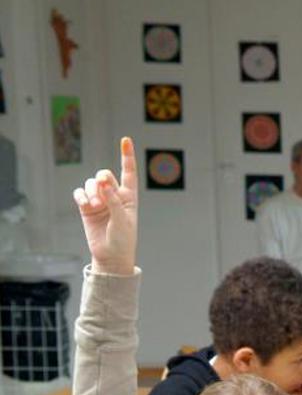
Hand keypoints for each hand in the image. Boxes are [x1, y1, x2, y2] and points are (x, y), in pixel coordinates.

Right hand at [73, 137, 137, 274]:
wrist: (110, 255)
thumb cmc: (123, 239)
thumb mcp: (123, 220)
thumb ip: (114, 201)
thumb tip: (104, 183)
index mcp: (129, 196)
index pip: (128, 172)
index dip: (127, 156)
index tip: (126, 140)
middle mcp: (114, 195)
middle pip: (105, 174)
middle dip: (101, 178)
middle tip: (102, 187)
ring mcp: (99, 200)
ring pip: (91, 183)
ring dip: (92, 191)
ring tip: (95, 205)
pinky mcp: (86, 207)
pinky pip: (80, 193)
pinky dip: (81, 196)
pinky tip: (85, 204)